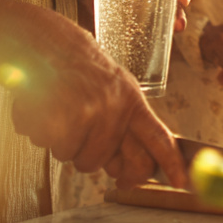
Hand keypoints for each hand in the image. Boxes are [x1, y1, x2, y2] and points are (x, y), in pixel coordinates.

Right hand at [5, 17, 186, 189]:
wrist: (45, 40)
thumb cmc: (77, 67)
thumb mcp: (112, 88)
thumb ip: (123, 127)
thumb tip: (127, 173)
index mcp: (130, 99)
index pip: (159, 138)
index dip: (171, 163)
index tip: (182, 181)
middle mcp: (113, 108)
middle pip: (103, 162)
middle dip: (87, 154)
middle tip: (77, 128)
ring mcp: (87, 114)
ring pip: (74, 158)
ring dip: (62, 141)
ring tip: (59, 108)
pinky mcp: (60, 118)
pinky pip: (50, 147)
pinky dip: (40, 131)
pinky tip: (43, 107)